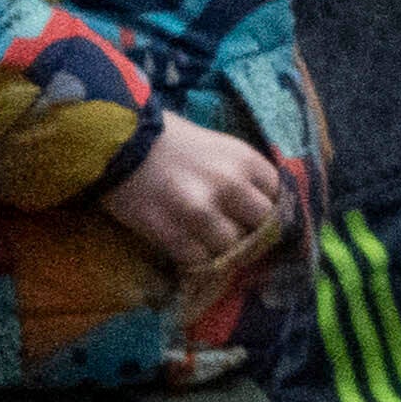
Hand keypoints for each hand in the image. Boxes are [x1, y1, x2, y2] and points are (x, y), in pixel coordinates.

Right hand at [98, 124, 296, 273]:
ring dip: (221, 249)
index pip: (281, 198)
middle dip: (252, 233)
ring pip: (231, 248)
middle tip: (237, 236)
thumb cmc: (173, 143)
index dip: (273, 212)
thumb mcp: (222, 149)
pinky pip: (198, 259)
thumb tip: (268, 209)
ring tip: (207, 242)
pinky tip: (186, 248)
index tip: (261, 220)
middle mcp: (229, 185)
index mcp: (245, 161)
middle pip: (262, 227)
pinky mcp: (170, 231)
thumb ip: (247, 177)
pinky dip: (195, 260)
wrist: (119, 142)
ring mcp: (200, 210)